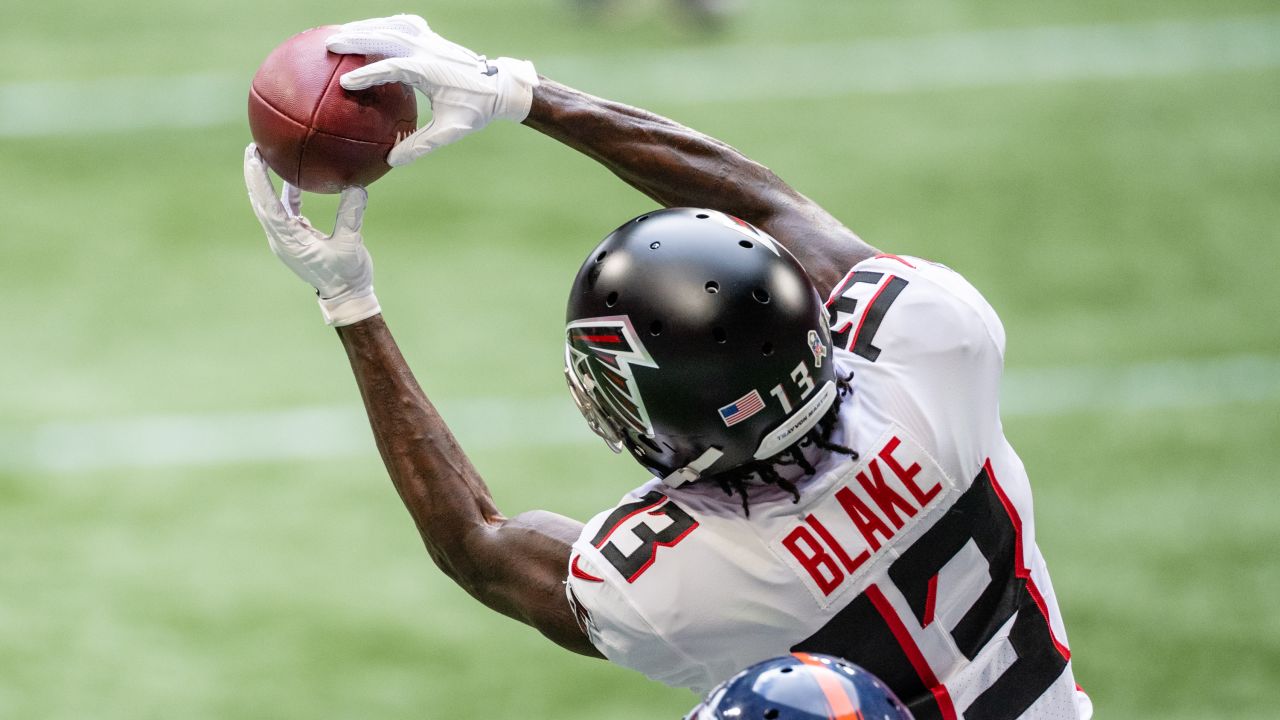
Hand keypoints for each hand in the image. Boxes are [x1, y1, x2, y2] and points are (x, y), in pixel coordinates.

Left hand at [243, 144, 380, 326]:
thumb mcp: (351, 244)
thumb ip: (351, 215)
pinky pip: (285, 210)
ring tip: (264, 156)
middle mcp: (281, 239)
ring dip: (265, 182)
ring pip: (269, 205)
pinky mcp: (296, 237)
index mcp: (289, 240)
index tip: (254, 156)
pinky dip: (286, 194)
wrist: (346, 297)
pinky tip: (292, 177)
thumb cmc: (347, 275)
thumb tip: (355, 187)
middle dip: (254, 175)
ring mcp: (286, 238)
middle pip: (260, 202)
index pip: (267, 205)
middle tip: (253, 147)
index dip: (258, 180)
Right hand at [325, 14, 538, 165]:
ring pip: (393, 26)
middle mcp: (429, 50)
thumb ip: (421, 146)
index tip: (346, 83)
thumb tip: (392, 162)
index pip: (392, 68)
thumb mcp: (451, 131)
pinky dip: (385, 24)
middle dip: (356, 39)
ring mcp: (431, 40)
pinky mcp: (433, 38)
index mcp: (431, 70)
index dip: (368, 75)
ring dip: (366, 27)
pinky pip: (404, 24)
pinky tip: (371, 30)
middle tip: (330, 45)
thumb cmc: (476, 110)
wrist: (500, 87)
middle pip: (386, 37)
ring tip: (343, 34)